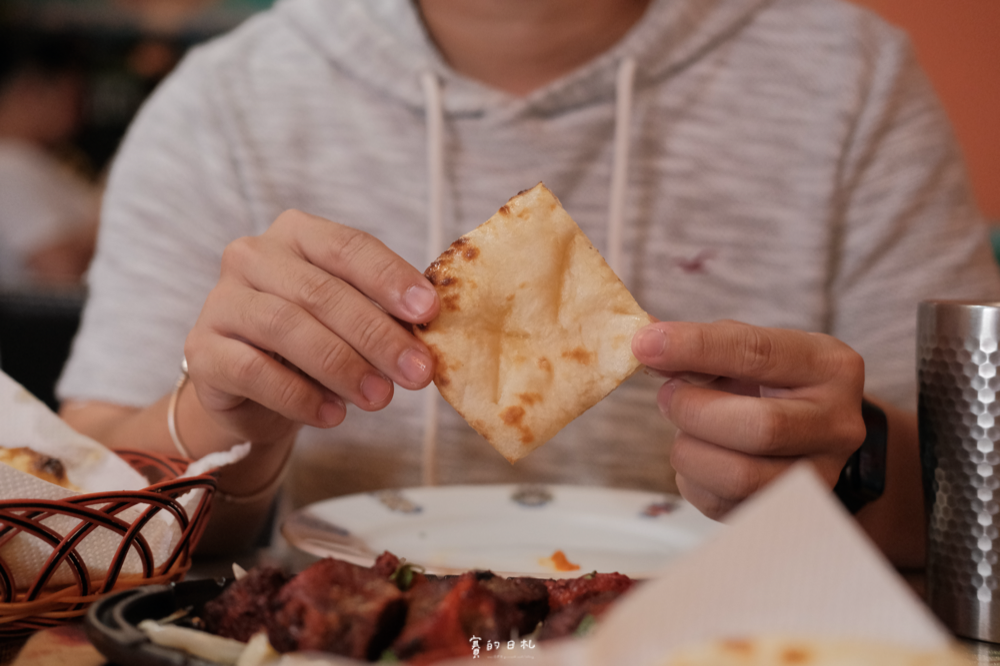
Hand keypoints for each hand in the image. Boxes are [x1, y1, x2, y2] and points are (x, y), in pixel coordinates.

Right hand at [183, 209, 438, 443]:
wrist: (253, 388)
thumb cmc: (314, 340)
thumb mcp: (352, 318)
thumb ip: (384, 315)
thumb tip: (430, 333)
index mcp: (297, 234)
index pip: (348, 246)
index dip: (390, 278)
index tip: (429, 311)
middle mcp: (253, 256)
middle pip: (321, 291)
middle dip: (376, 334)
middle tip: (417, 372)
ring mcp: (222, 301)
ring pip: (286, 327)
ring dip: (342, 365)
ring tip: (380, 398)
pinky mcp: (203, 351)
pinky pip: (253, 370)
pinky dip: (300, 396)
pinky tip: (334, 415)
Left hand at [631, 320, 865, 518]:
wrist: (810, 433)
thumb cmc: (769, 383)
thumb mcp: (747, 351)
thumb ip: (701, 347)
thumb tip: (646, 346)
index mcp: (829, 367)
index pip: (758, 353)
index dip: (695, 347)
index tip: (645, 344)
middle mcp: (836, 425)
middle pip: (759, 428)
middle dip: (694, 410)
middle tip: (668, 396)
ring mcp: (819, 477)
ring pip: (740, 476)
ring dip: (689, 450)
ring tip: (683, 429)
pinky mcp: (788, 514)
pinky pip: (724, 506)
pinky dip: (692, 479)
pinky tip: (698, 455)